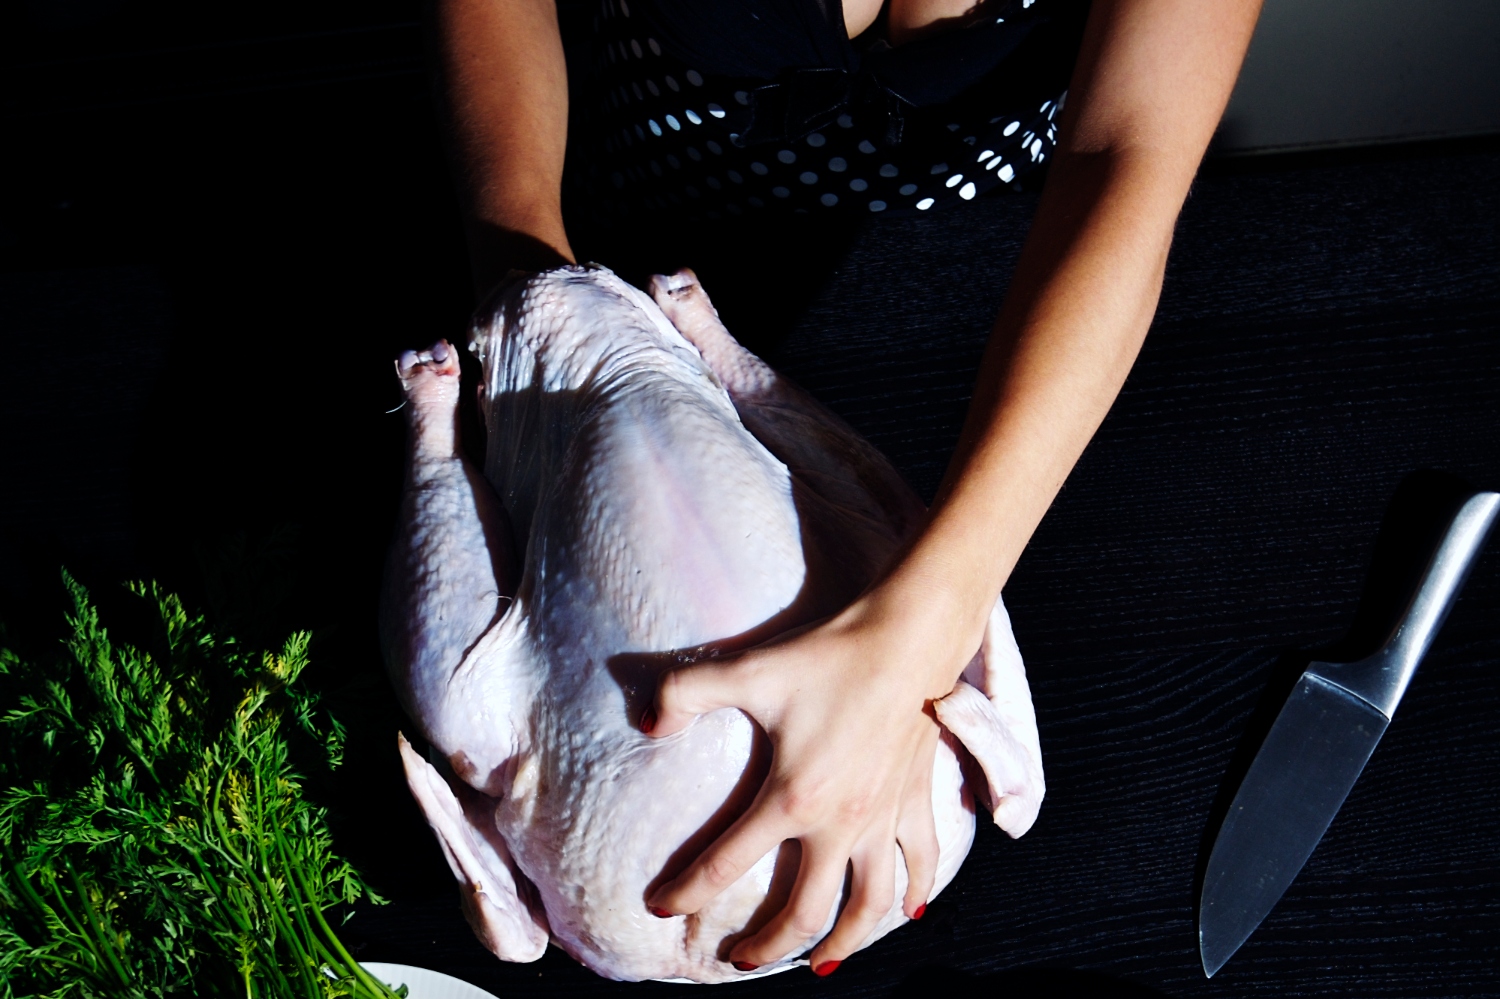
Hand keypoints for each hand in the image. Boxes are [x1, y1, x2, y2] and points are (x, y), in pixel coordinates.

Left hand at [642, 581, 983, 973]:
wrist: (906, 638)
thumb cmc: (827, 656)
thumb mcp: (747, 670)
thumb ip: (686, 693)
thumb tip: (649, 724)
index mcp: (792, 799)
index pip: (725, 864)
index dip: (686, 892)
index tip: (661, 908)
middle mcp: (840, 824)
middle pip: (803, 911)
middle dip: (767, 946)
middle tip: (739, 959)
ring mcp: (883, 817)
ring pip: (869, 906)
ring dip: (844, 942)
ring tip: (820, 962)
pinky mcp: (916, 800)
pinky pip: (922, 861)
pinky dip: (917, 891)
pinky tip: (909, 909)